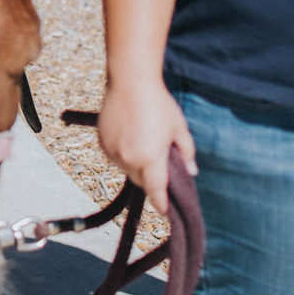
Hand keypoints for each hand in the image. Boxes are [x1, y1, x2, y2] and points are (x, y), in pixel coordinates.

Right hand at [97, 78, 196, 214]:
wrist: (130, 82)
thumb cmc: (158, 104)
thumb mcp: (179, 128)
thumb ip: (187, 153)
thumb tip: (191, 171)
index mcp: (151, 158)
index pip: (157, 191)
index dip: (162, 204)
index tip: (166, 212)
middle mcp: (130, 159)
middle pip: (141, 181)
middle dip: (151, 178)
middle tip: (158, 162)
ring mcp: (113, 151)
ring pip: (127, 169)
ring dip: (136, 164)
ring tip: (143, 142)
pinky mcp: (102, 142)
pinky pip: (116, 157)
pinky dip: (124, 154)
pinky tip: (131, 136)